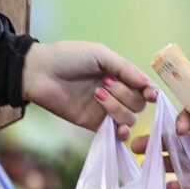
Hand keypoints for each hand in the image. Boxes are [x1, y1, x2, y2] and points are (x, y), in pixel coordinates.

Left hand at [22, 41, 156, 139]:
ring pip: (129, 118)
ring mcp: (105, 110)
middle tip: (105, 83)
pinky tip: (118, 129)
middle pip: (138, 104)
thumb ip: (125, 68)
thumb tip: (149, 85)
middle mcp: (116, 93)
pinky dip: (121, 133)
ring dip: (117, 107)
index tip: (150, 94)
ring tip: (97, 94)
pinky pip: (115, 134)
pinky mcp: (94, 125)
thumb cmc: (68, 57)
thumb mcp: (100, 54)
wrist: (39, 72)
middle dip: (125, 94)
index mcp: (119, 75)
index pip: (143, 88)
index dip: (150, 92)